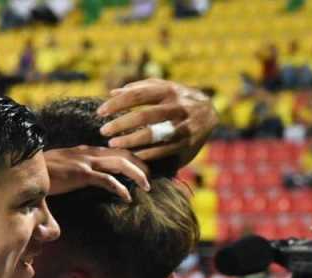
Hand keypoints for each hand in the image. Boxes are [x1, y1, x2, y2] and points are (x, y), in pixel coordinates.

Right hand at [43, 146, 149, 201]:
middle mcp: (88, 153)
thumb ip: (76, 169)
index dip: (132, 157)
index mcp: (85, 151)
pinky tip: (127, 198)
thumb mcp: (63, 167)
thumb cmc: (41, 172)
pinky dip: (120, 188)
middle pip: (123, 153)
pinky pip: (107, 180)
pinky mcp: (81, 174)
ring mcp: (85, 162)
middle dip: (141, 164)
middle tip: (151, 177)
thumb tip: (84, 176)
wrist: (24, 169)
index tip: (143, 167)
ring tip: (147, 186)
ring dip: (137, 174)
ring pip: (120, 163)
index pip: (115, 150)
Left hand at [97, 79, 217, 166]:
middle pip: (145, 116)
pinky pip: (164, 150)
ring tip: (113, 144)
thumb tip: (112, 92)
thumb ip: (139, 88)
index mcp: (169, 90)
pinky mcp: (188, 143)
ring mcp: (184, 126)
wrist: (211, 113)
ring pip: (154, 135)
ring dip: (131, 141)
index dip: (117, 103)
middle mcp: (178, 107)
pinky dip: (145, 154)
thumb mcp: (163, 87)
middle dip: (121, 124)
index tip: (100, 112)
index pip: (138, 95)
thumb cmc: (178, 98)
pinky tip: (130, 156)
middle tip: (103, 131)